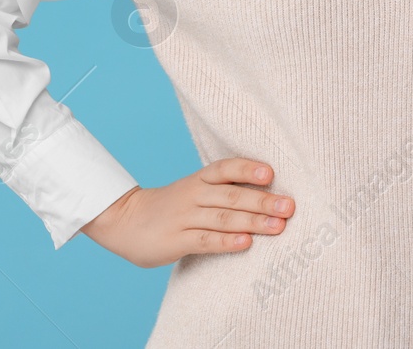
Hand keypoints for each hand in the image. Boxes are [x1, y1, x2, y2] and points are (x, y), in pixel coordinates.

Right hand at [79, 157, 293, 267]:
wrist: (123, 220)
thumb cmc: (168, 207)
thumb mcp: (192, 191)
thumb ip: (221, 192)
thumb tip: (266, 194)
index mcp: (199, 180)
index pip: (225, 168)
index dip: (247, 169)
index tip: (270, 173)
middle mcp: (193, 195)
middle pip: (231, 195)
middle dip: (263, 200)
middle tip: (290, 206)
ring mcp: (184, 218)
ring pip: (223, 217)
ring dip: (253, 221)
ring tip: (278, 226)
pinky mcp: (176, 241)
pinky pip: (205, 240)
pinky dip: (226, 242)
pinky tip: (246, 243)